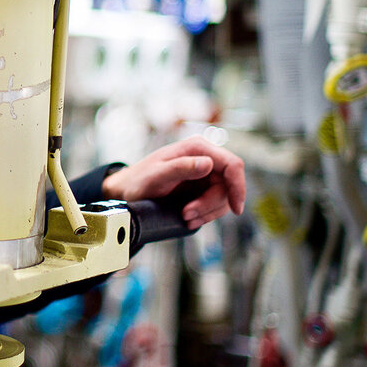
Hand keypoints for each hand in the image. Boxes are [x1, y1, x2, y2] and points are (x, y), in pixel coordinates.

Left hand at [102, 136, 245, 228]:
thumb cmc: (138, 181)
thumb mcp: (156, 175)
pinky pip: (215, 205)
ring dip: (206, 212)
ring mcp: (205, 174)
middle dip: (210, 205)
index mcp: (197, 148)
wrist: (128, 192)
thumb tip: (208, 164)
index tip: (236, 209)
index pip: (232, 164)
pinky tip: (189, 218)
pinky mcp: (203, 188)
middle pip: (228, 186)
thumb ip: (181, 167)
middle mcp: (205, 158)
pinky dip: (205, 215)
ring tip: (185, 217)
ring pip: (223, 198)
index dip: (238, 186)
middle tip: (187, 215)